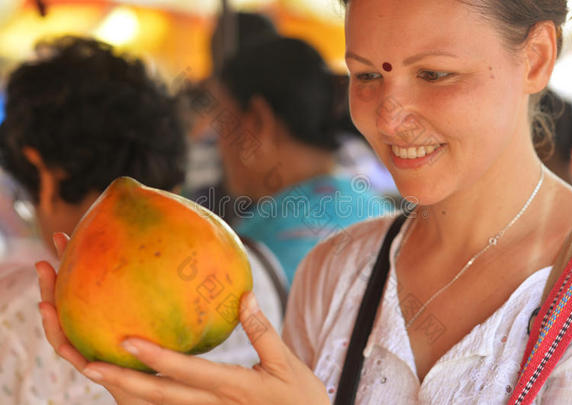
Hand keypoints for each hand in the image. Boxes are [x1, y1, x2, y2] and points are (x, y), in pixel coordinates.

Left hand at [37, 233, 329, 404]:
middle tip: (89, 365)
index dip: (158, 359)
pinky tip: (124, 385)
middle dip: (122, 382)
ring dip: (123, 393)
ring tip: (93, 371)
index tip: (128, 341)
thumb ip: (263, 331)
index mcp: (233, 388)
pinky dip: (141, 400)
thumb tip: (245, 296)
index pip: (188, 373)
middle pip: (159, 397)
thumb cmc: (300, 399)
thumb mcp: (287, 364)